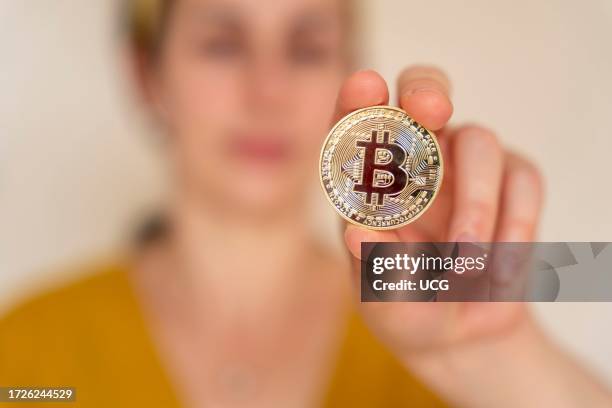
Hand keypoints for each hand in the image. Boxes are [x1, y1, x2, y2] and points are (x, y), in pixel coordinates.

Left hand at [334, 68, 610, 406]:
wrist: (461, 335)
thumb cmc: (407, 308)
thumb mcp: (384, 301)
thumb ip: (373, 270)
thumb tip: (356, 232)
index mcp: (370, 181)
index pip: (356, 125)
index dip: (357, 98)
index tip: (366, 86)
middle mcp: (415, 161)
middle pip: (422, 94)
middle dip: (426, 91)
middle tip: (432, 110)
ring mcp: (465, 167)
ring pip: (478, 140)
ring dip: (476, 202)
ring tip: (466, 262)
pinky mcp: (512, 183)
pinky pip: (523, 178)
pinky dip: (515, 223)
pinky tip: (500, 268)